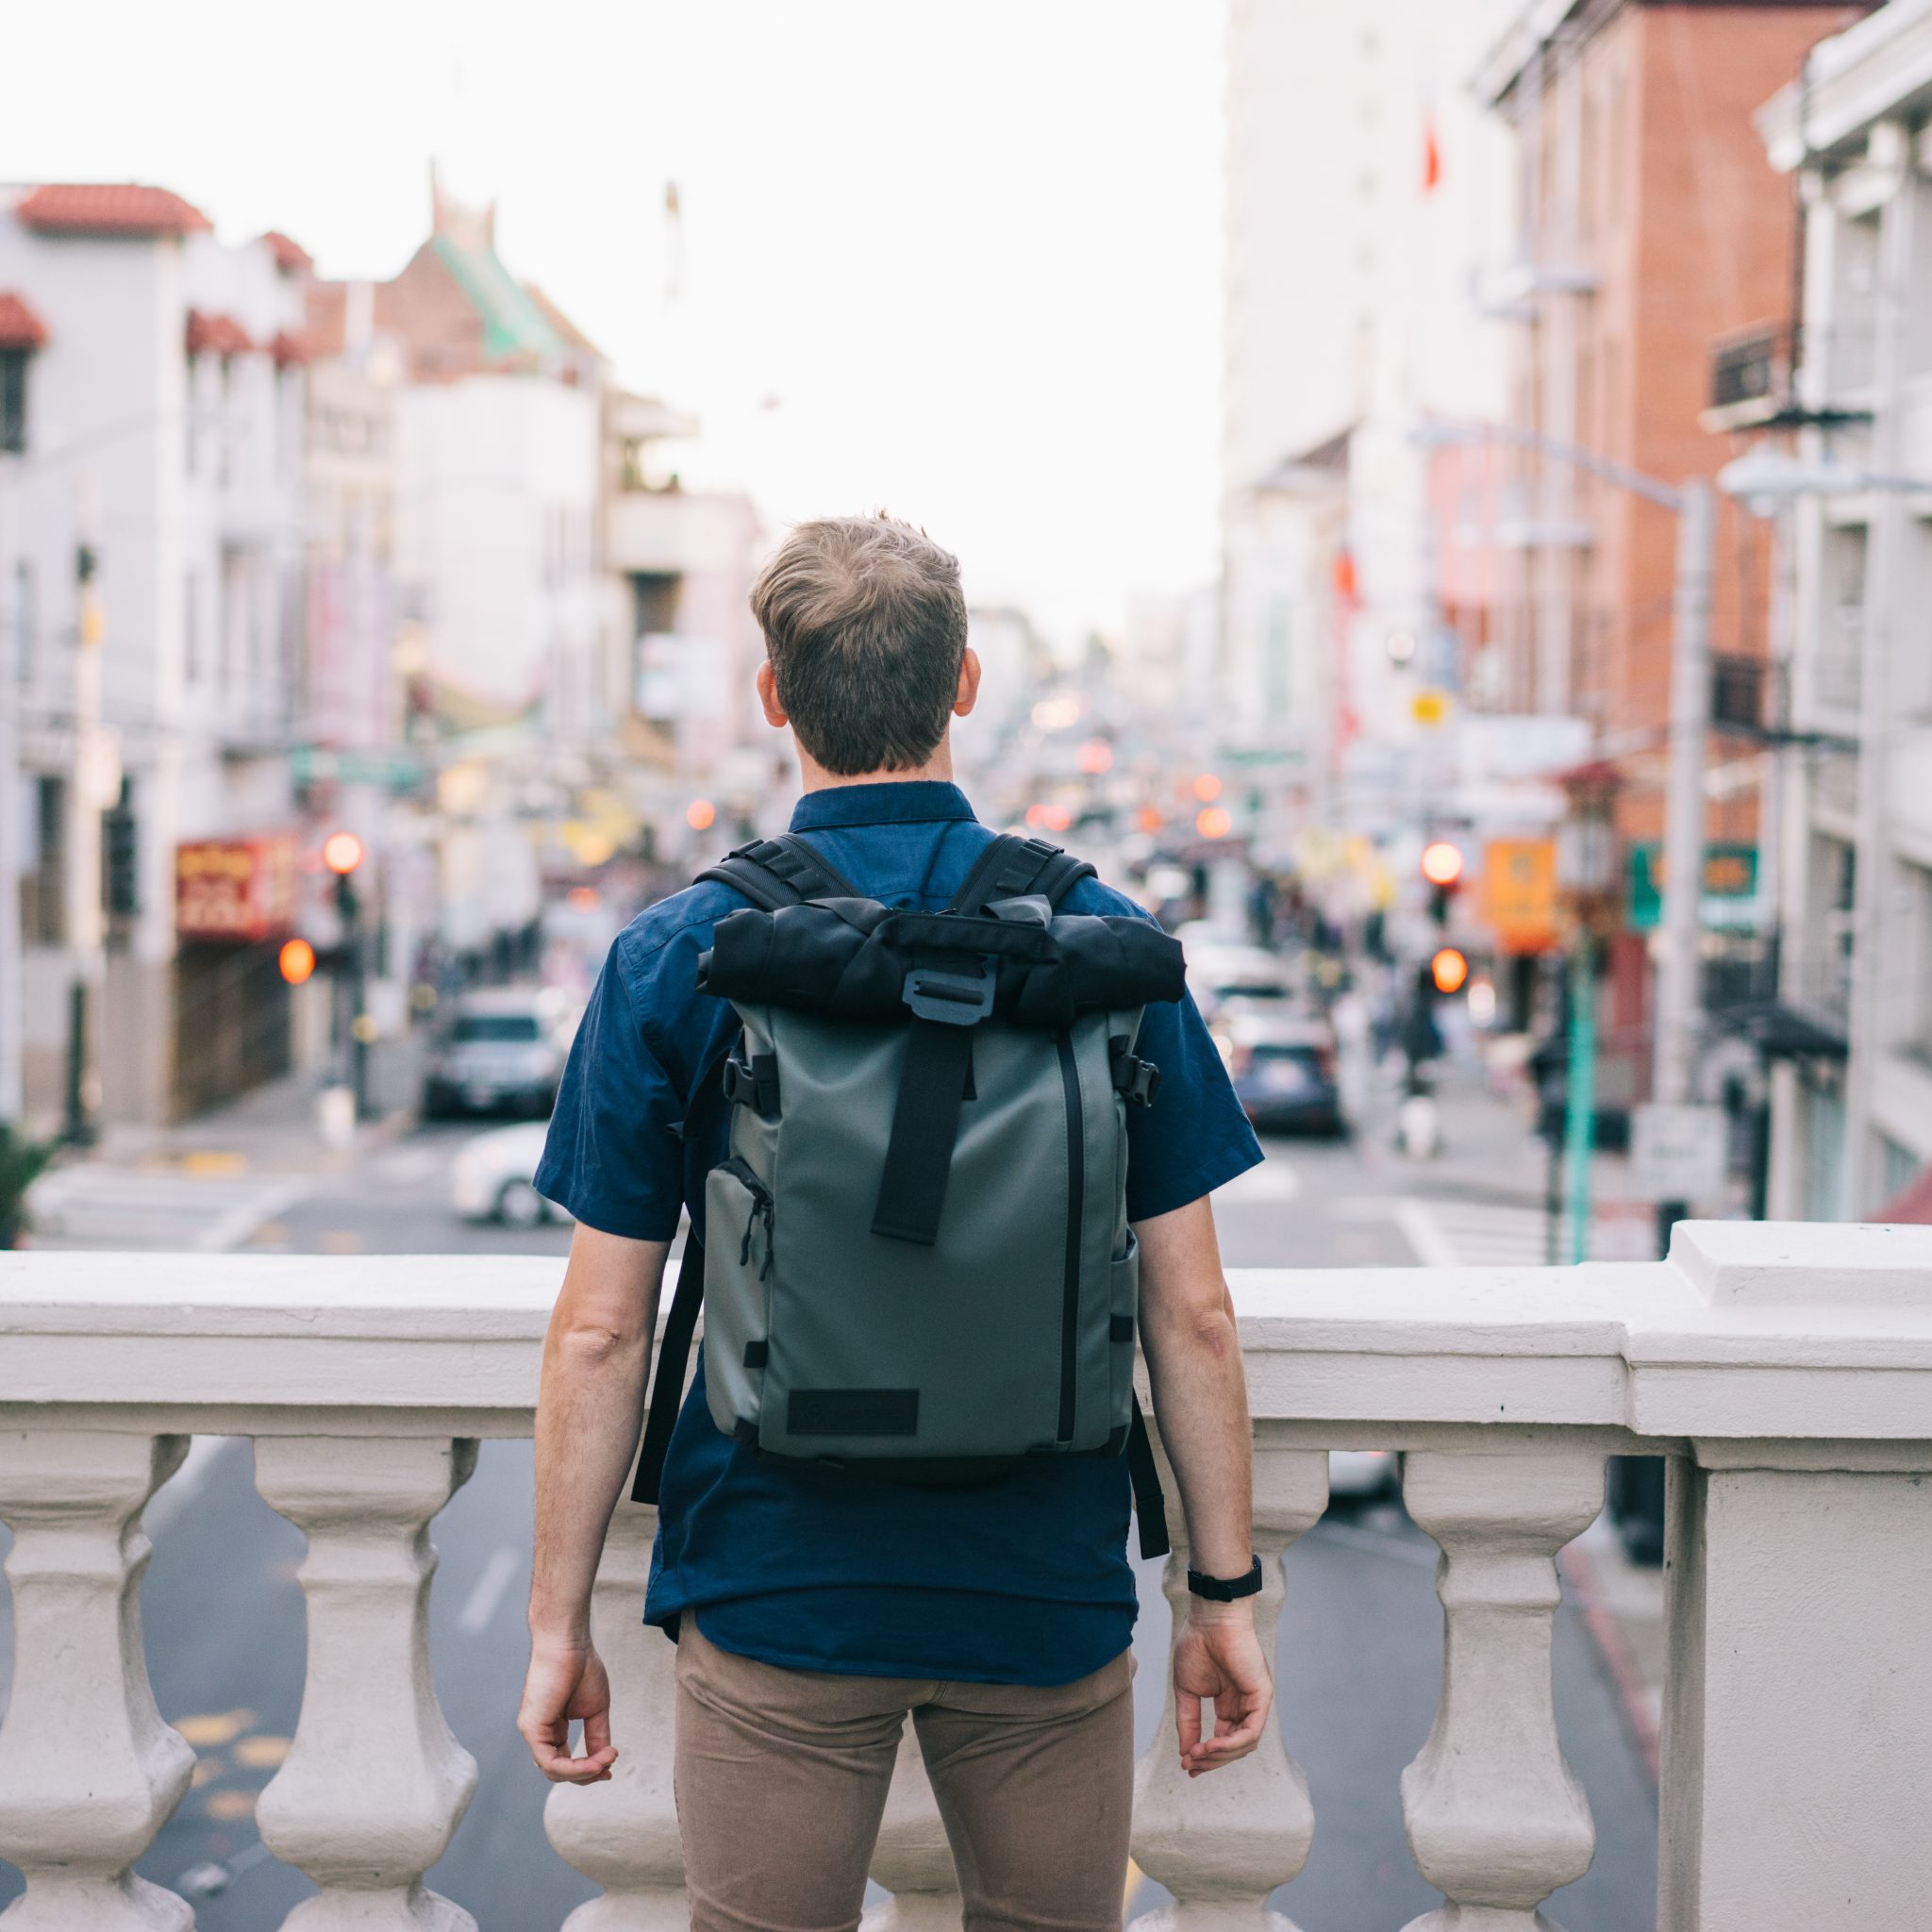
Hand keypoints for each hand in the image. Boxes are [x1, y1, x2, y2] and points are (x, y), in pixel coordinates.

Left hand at [518, 1638, 617, 1783]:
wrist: (569, 1644)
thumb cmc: (581, 1667)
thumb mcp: (595, 1710)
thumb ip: (597, 1736)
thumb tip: (604, 1761)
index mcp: (553, 1728)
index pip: (566, 1762)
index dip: (588, 1769)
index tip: (610, 1764)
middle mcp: (540, 1733)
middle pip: (559, 1771)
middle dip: (587, 1774)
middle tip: (609, 1767)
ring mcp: (533, 1732)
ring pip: (553, 1771)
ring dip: (583, 1773)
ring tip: (606, 1760)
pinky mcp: (531, 1729)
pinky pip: (549, 1762)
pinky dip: (574, 1768)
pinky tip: (594, 1761)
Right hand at [1172, 1603, 1272, 1776]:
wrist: (1210, 1619)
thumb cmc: (1197, 1645)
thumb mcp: (1187, 1691)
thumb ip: (1187, 1721)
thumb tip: (1185, 1753)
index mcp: (1228, 1703)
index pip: (1221, 1739)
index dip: (1206, 1756)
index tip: (1186, 1766)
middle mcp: (1243, 1706)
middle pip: (1233, 1746)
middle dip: (1211, 1760)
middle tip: (1190, 1766)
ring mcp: (1254, 1702)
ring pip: (1243, 1744)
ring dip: (1219, 1755)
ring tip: (1197, 1755)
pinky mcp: (1262, 1697)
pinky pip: (1251, 1732)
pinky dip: (1231, 1743)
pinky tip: (1211, 1745)